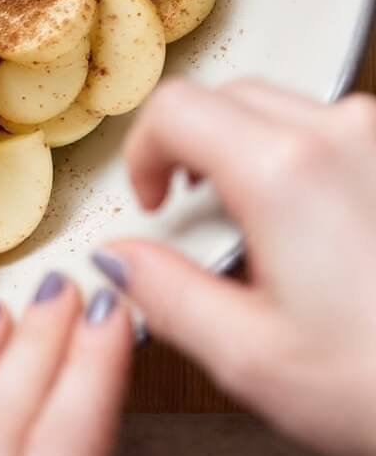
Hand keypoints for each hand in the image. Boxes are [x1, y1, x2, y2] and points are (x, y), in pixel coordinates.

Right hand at [93, 79, 375, 455]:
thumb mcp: (253, 358)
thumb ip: (164, 296)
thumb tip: (117, 262)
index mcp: (284, 172)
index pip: (174, 108)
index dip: (142, 152)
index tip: (151, 199)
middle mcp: (339, 135)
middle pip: (227, 96)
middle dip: (191, 146)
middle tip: (190, 210)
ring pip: (282, 109)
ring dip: (247, 150)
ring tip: (259, 231)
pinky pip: (334, 133)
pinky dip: (301, 161)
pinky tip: (313, 233)